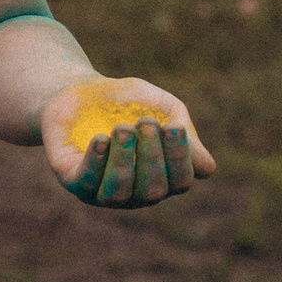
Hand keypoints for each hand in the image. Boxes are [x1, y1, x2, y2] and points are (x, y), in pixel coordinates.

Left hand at [40, 77, 214, 206]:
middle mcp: (135, 191)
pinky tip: (102, 139)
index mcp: (162, 176)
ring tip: (123, 129)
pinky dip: (96, 163)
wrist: (81, 90)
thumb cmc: (129, 102)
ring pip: (119, 192)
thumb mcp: (163, 108)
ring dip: (124, 161)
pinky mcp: (73, 180)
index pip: (180, 182)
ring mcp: (102, 190)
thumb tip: (207, 169)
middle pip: (153, 191)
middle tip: (145, 122)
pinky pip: (86, 183)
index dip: (180, 157)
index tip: (173, 125)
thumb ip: (184, 133)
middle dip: (152, 156)